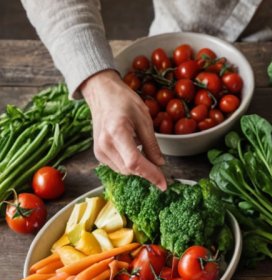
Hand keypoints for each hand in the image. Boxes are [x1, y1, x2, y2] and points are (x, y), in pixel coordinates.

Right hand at [80, 70, 166, 189]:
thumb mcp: (144, 119)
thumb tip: (160, 164)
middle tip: (161, 170)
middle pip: (130, 169)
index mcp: (117, 132)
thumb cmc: (123, 101)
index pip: (135, 162)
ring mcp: (99, 150)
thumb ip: (152, 144)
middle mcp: (104, 144)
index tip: (163, 184)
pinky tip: (135, 154)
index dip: (151, 175)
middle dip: (148, 173)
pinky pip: (118, 167)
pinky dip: (130, 165)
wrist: (101, 93)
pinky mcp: (98, 153)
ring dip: (139, 169)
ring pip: (124, 171)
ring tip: (147, 157)